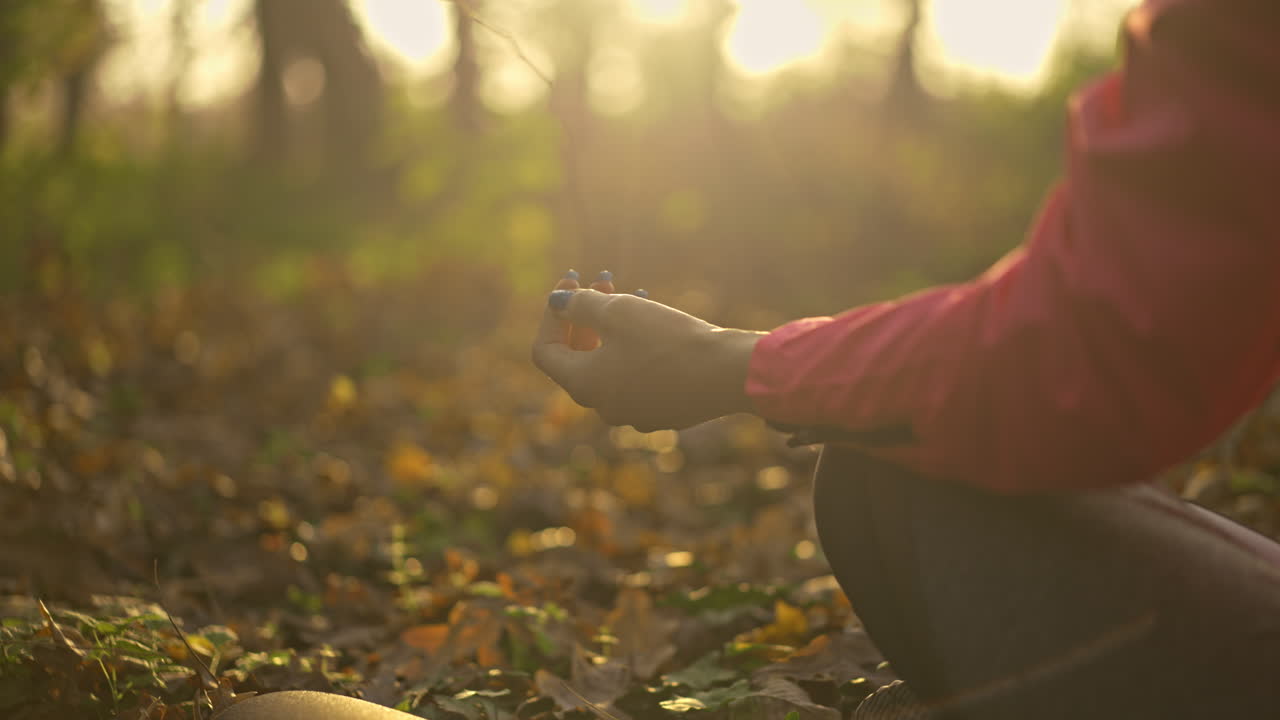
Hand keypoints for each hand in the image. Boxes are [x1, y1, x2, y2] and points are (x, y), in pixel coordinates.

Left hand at [531, 285, 763, 431]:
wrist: (729, 374)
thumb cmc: (668, 340)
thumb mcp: (618, 311)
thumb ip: (579, 305)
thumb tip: (556, 304)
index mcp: (584, 386)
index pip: (545, 351)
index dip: (552, 314)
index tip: (572, 281)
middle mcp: (604, 407)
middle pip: (578, 358)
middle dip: (585, 316)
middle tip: (603, 280)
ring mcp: (635, 413)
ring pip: (611, 364)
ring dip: (614, 328)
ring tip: (635, 293)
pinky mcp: (664, 411)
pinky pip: (638, 376)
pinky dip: (637, 348)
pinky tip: (659, 322)